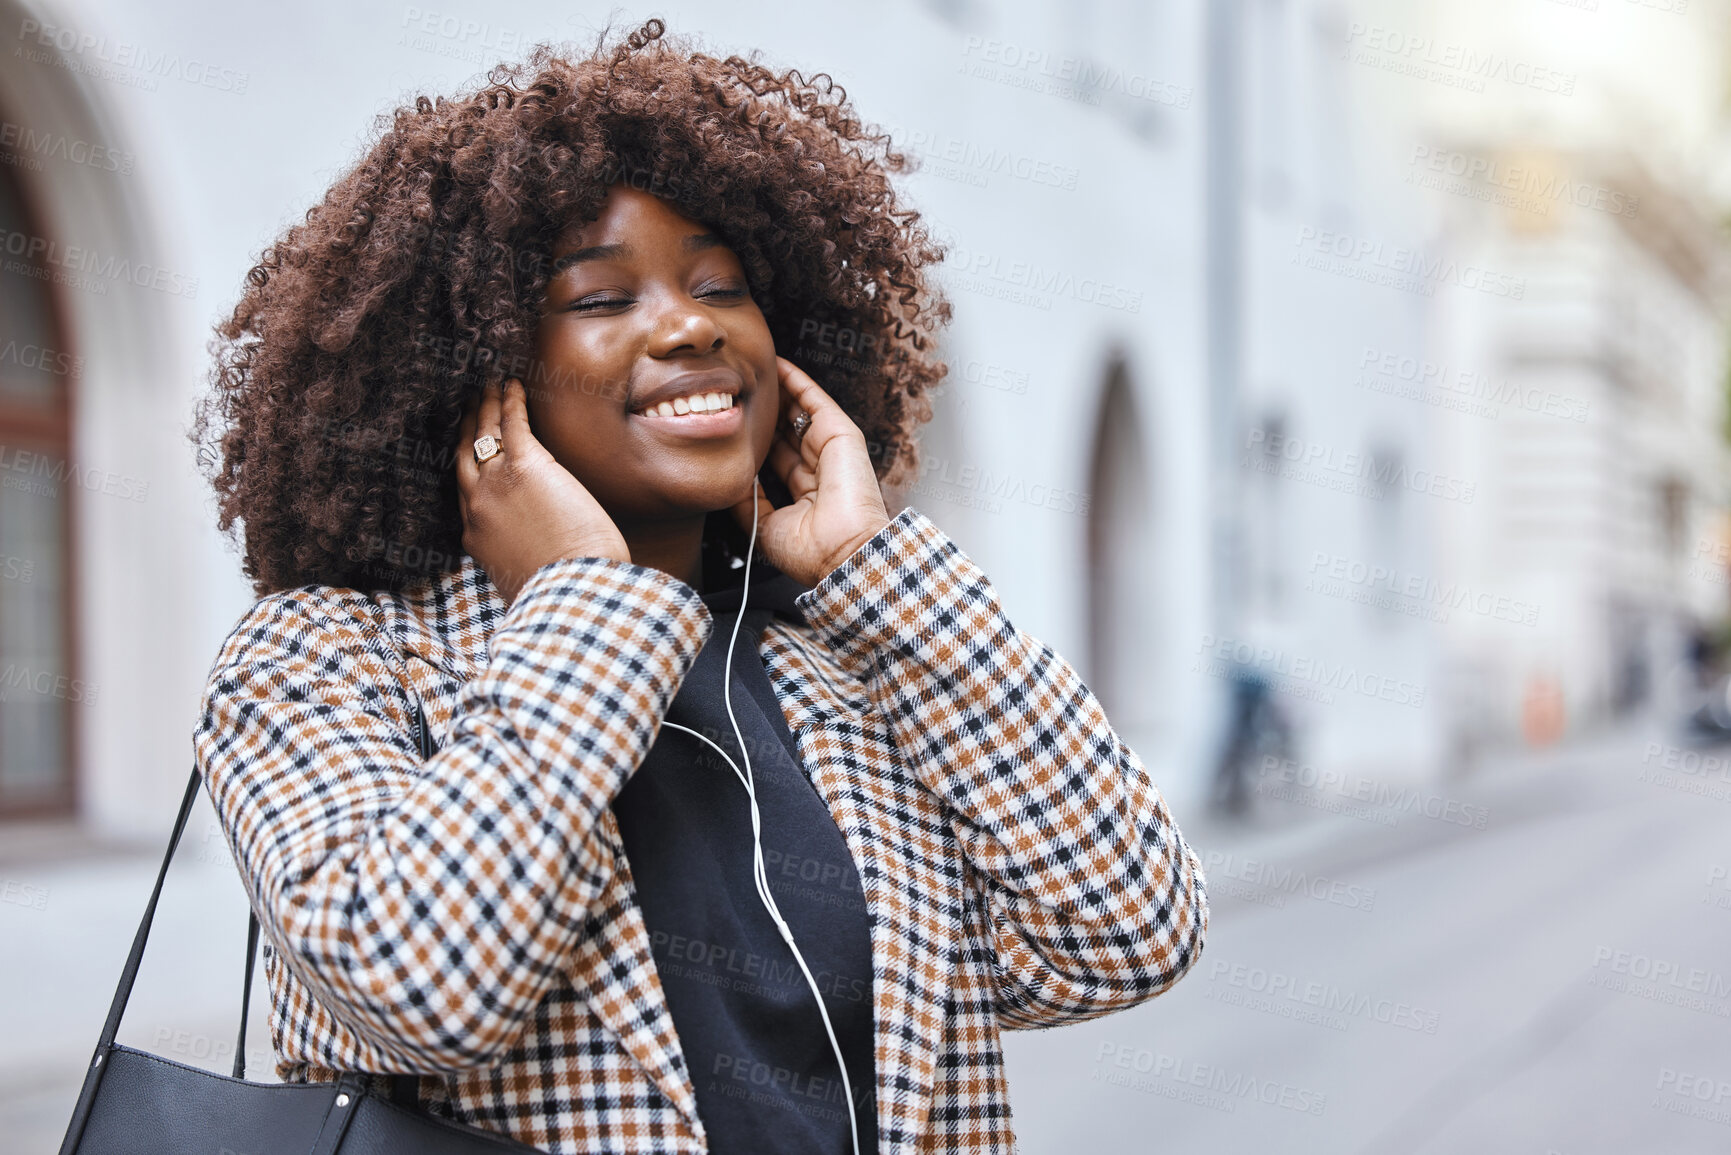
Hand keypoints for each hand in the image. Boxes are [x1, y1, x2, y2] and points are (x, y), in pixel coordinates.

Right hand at [457, 377, 630, 605]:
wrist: (571, 593)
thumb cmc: (561, 594)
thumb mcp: (523, 582)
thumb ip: (517, 565)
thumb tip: (533, 564)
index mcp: (477, 538)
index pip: (466, 495)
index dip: (468, 468)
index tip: (469, 452)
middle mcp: (478, 507)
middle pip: (465, 457)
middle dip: (466, 428)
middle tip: (466, 406)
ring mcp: (497, 485)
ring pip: (483, 435)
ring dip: (484, 406)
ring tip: (486, 385)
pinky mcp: (527, 466)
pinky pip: (512, 424)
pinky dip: (510, 402)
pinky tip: (512, 384)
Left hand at [730, 357, 891, 588]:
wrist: (842, 553)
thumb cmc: (811, 552)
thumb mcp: (765, 528)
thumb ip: (747, 504)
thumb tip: (730, 483)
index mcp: (806, 495)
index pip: (777, 459)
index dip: (757, 442)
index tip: (734, 428)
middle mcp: (819, 470)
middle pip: (787, 432)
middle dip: (764, 414)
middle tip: (736, 393)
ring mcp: (831, 451)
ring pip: (799, 413)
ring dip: (777, 392)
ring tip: (750, 372)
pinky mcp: (841, 434)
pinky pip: (814, 400)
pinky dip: (796, 381)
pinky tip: (777, 365)